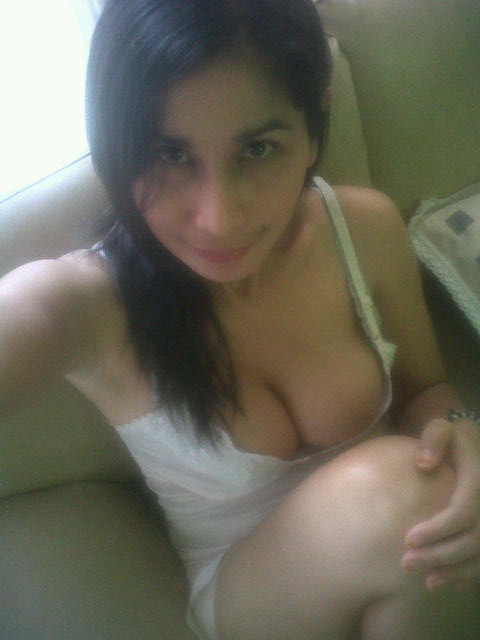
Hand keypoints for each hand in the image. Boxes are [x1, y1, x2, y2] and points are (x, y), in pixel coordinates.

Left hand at [402, 418, 479, 590]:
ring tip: (426, 580)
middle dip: (440, 555)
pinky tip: (446, 581)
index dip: (437, 529)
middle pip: (472, 540)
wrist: (478, 447)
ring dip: (455, 571)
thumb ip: (433, 439)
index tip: (407, 538)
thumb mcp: (443, 428)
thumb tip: (423, 464)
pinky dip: (469, 574)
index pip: (462, 512)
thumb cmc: (454, 439)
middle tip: (406, 563)